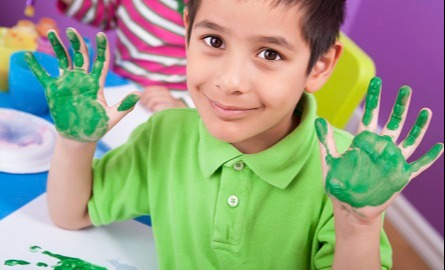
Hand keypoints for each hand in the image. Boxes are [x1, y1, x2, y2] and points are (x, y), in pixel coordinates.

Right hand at [26, 28, 139, 141]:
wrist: (80, 138)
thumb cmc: (97, 127)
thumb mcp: (112, 117)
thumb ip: (124, 105)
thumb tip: (139, 94)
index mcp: (96, 83)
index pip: (101, 62)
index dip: (101, 48)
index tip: (101, 35)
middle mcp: (82, 79)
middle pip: (80, 56)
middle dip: (77, 42)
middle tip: (72, 31)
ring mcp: (67, 83)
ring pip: (63, 60)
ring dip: (58, 47)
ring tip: (51, 33)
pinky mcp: (54, 90)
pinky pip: (43, 76)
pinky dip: (36, 66)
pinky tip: (29, 55)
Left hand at [140, 85, 186, 111]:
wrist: (180, 112)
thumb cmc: (166, 107)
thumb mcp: (158, 99)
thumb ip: (149, 96)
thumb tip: (137, 95)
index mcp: (162, 90)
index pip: (148, 90)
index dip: (143, 96)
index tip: (143, 102)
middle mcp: (165, 93)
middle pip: (149, 95)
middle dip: (145, 102)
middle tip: (147, 107)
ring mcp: (168, 100)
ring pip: (152, 100)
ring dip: (150, 106)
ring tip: (152, 109)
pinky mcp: (170, 107)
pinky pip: (157, 107)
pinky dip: (155, 110)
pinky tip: (157, 112)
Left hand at [315, 77, 442, 221]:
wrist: (350, 207)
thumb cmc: (339, 184)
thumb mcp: (329, 161)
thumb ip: (326, 140)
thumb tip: (319, 119)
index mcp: (364, 142)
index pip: (370, 116)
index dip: (374, 99)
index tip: (377, 82)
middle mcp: (381, 148)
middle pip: (393, 123)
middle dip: (400, 106)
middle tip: (406, 89)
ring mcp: (393, 161)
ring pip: (409, 140)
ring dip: (418, 127)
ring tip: (426, 112)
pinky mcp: (401, 176)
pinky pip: (418, 165)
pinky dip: (429, 157)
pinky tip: (440, 146)